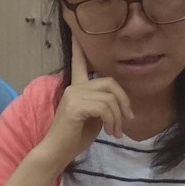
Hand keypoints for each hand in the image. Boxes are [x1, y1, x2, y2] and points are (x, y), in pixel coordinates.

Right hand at [33, 40, 134, 171]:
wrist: (57, 153)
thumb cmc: (74, 138)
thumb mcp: (94, 118)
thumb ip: (102, 105)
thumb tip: (121, 104)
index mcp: (76, 88)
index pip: (79, 63)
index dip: (79, 48)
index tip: (77, 33)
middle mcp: (74, 87)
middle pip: (110, 82)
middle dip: (124, 101)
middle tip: (127, 120)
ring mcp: (73, 95)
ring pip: (109, 98)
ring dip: (118, 117)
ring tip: (116, 132)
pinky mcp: (75, 106)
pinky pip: (104, 107)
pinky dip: (112, 121)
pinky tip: (110, 132)